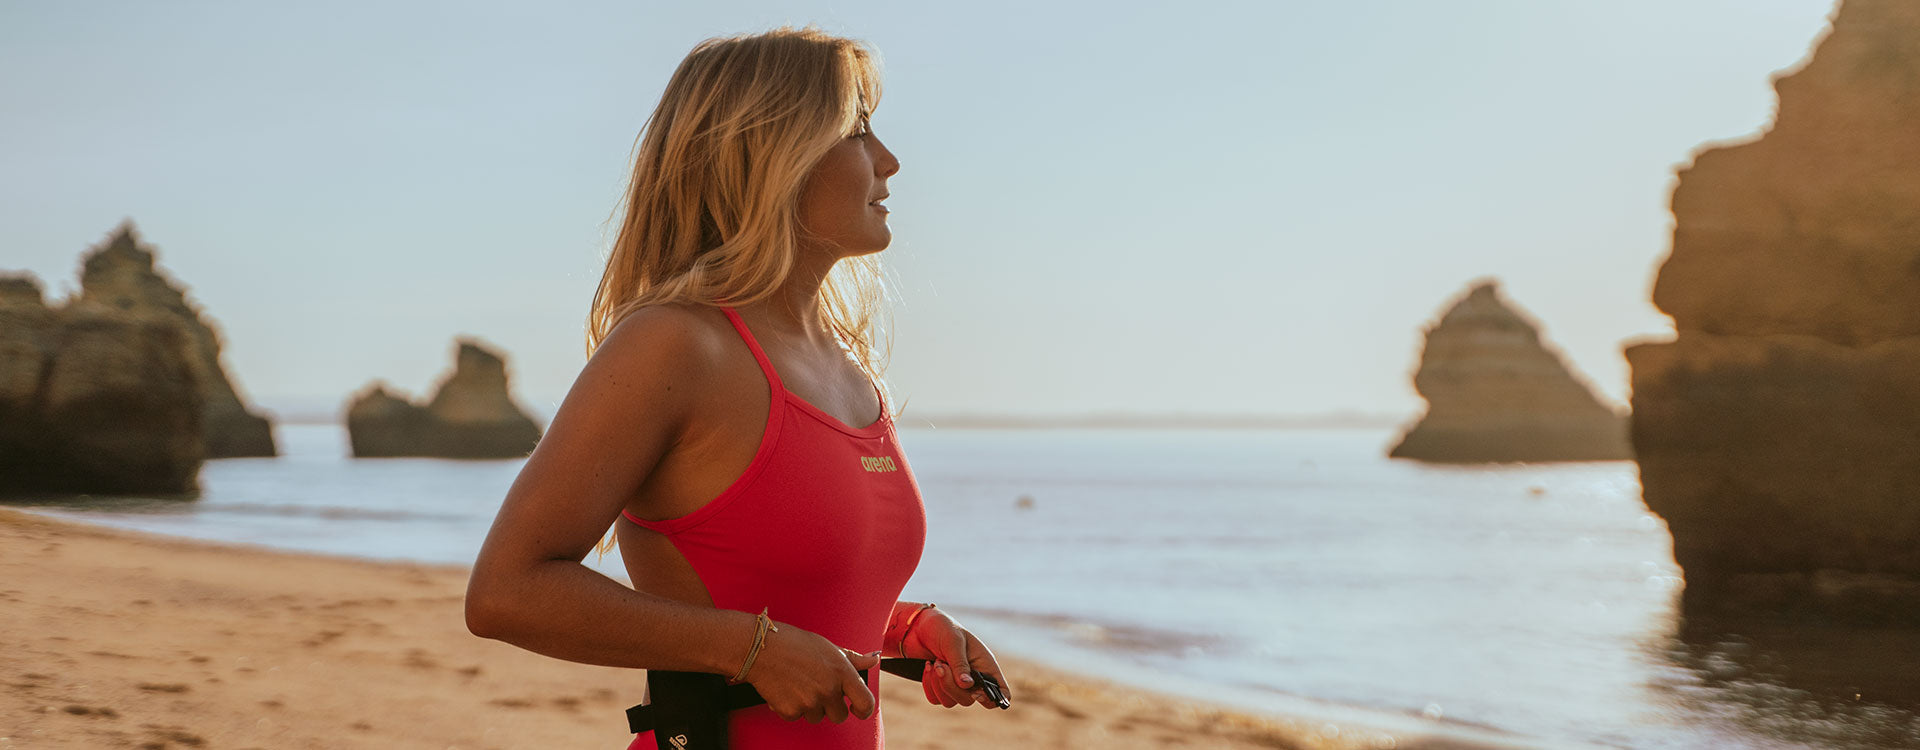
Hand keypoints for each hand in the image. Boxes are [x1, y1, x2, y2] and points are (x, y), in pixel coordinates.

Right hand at [743, 618, 878, 723]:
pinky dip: (790, 707)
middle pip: (840, 715)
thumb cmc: (795, 644)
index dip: (864, 710)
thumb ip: (853, 659)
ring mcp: (809, 702)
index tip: (857, 708)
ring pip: (817, 717)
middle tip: (816, 688)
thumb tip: (874, 660)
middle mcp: (828, 689)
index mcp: (841, 672)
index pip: (866, 703)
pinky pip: (796, 717)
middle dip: (831, 706)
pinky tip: (785, 688)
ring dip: (810, 706)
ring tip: (798, 684)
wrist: (760, 648)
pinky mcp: (790, 711)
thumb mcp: (828, 647)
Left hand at [901, 609, 1012, 709]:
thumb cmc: (943, 627)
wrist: (919, 626)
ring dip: (938, 684)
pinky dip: (929, 685)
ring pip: (950, 701)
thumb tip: (966, 686)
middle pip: (969, 700)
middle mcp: (973, 678)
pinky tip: (928, 667)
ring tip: (935, 662)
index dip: (994, 699)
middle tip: (940, 665)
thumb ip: (960, 664)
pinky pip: (936, 699)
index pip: (1001, 691)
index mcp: (985, 665)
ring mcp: (956, 684)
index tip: (976, 693)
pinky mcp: (939, 687)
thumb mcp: (953, 641)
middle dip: (951, 686)